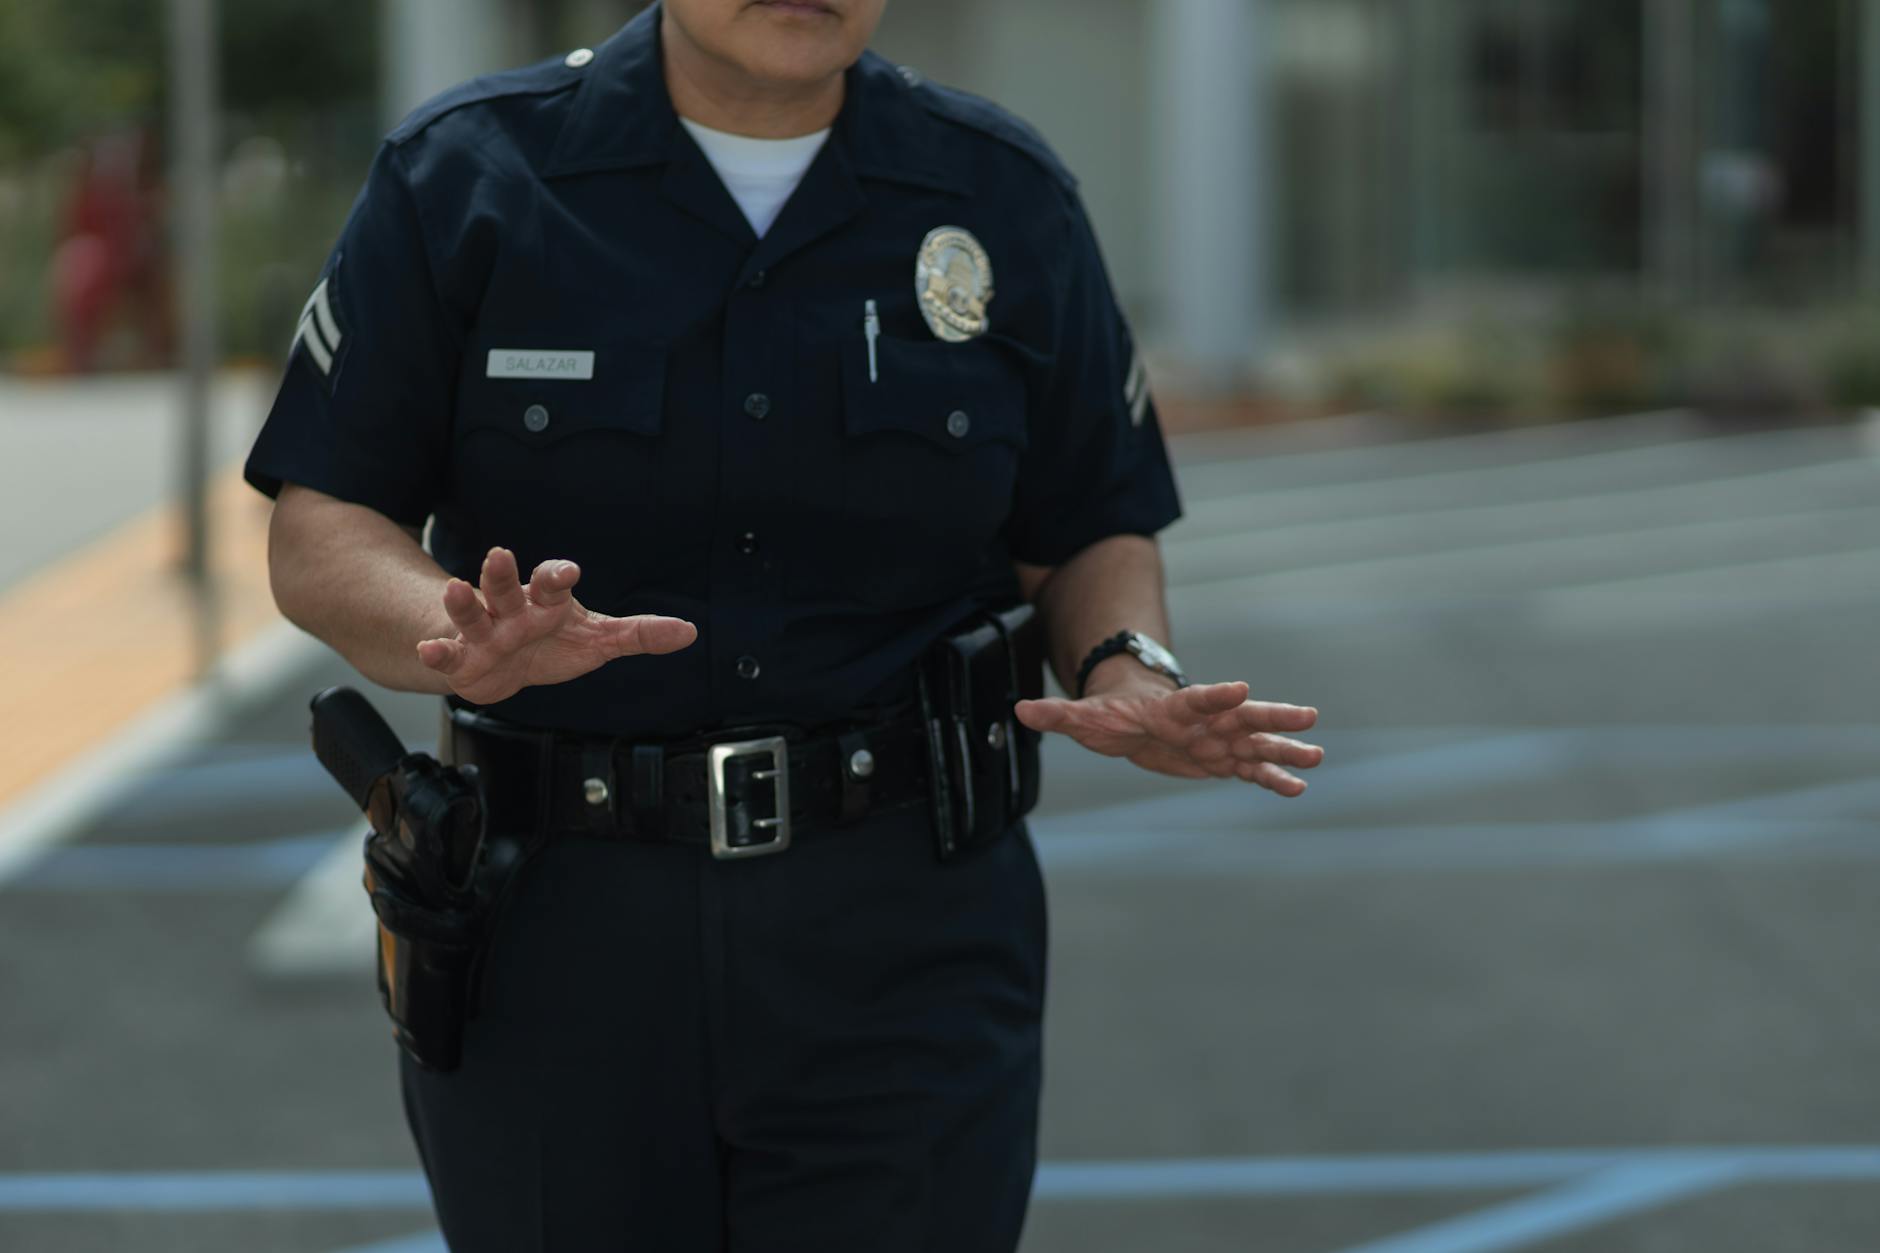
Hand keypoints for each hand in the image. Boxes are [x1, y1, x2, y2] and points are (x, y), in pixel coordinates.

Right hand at [415, 547, 696, 704]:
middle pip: (506, 587)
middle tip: (501, 553)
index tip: (570, 571)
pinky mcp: (463, 658)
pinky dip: (437, 651)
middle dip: (503, 573)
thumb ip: (639, 635)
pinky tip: (429, 649)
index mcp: (546, 602)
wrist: (507, 667)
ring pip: (473, 612)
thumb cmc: (553, 643)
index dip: (558, 576)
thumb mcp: (599, 640)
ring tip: (455, 587)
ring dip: (464, 601)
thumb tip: (689, 632)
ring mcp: (485, 632)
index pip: (552, 582)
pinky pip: (448, 652)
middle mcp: (513, 610)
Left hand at [1014, 675, 1323, 795]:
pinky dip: (1272, 780)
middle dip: (1272, 717)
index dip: (1217, 696)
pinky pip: (1252, 772)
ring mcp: (1218, 741)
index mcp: (1174, 709)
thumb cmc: (1110, 714)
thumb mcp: (1083, 717)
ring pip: (1256, 745)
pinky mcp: (1221, 762)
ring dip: (1284, 750)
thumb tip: (1020, 712)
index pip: (1198, 699)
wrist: (1132, 718)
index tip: (1242, 688)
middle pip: (1242, 718)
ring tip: (1317, 757)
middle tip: (1308, 715)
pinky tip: (1297, 789)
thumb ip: (1058, 715)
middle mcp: (1204, 722)